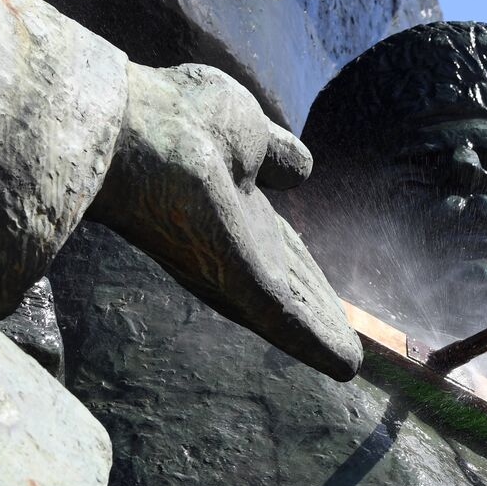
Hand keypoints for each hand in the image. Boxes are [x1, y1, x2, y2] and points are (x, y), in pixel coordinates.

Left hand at [88, 63, 361, 380]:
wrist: (136, 127)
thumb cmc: (174, 118)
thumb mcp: (246, 127)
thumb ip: (276, 154)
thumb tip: (302, 170)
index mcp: (232, 206)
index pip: (280, 249)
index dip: (309, 274)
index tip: (332, 298)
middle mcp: (231, 244)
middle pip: (286, 288)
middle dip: (318, 316)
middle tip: (346, 351)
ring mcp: (233, 266)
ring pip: (288, 313)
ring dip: (321, 338)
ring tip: (350, 367)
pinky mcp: (236, 282)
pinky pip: (283, 321)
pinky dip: (316, 344)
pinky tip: (346, 366)